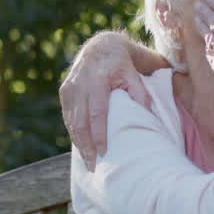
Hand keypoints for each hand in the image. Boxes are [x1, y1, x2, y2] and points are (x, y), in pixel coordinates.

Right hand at [59, 32, 151, 169]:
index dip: (99, 134)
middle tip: (93, 166)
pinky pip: (68, 116)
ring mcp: (70, 88)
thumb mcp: (134, 75)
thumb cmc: (121, 65)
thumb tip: (149, 116)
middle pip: (81, 122)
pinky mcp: (64, 91)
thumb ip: (141, 94)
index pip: (97, 113)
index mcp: (98, 81)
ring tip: (87, 161)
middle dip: (86, 146)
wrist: (101, 47)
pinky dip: (74, 132)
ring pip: (72, 121)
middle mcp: (81, 84)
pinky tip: (81, 145)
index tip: (103, 152)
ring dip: (79, 142)